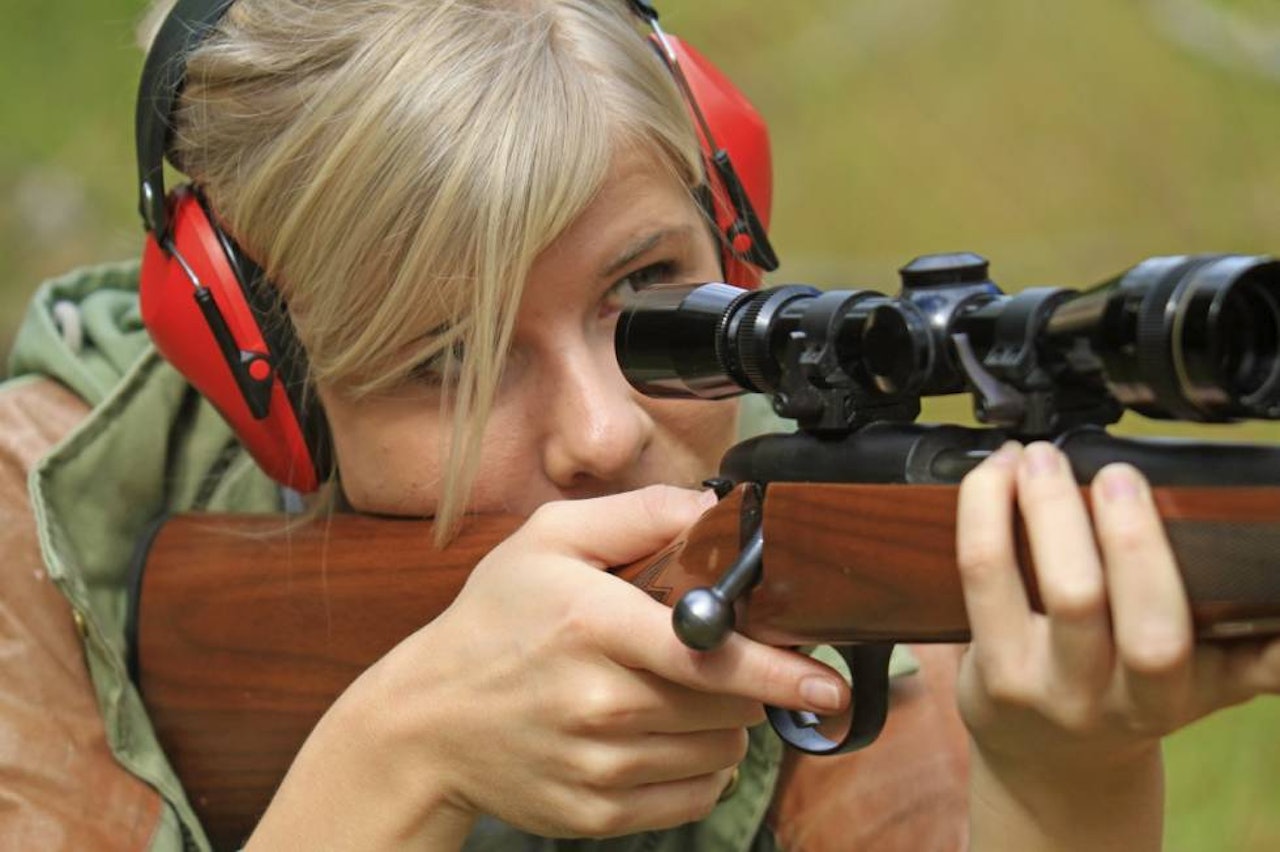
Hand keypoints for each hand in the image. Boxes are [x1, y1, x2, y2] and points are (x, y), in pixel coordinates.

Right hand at [264, 485, 848, 848]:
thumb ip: (638, 513)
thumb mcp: (548, 539)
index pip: (711, 657)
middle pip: (731, 705)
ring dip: (720, 721)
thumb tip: (715, 510)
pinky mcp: (598, 815)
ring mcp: (600, 768)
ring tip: (669, 692)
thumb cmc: (492, 622)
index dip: (780, 670)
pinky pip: (694, 794)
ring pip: (721, 750)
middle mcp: (599, 704)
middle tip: (709, 656)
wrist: (426, 722)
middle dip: (743, 679)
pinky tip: (656, 733)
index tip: (825, 682)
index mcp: (593, 627)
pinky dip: (696, 764)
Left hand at [954, 441, 1279, 848]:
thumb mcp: (1206, 685)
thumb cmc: (1133, 699)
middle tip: (1100, 464)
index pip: (1158, 633)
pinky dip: (979, 514)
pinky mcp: (982, 665)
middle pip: (1079, 599)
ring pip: (1004, 577)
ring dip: (1020, 504)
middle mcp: (1088, 693)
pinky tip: (992, 479)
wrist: (1054, 764)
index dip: (1142, 553)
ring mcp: (1026, 680)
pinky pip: (972, 576)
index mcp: (1159, 696)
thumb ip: (1258, 654)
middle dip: (1070, 514)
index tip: (1133, 479)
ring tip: (1034, 457)